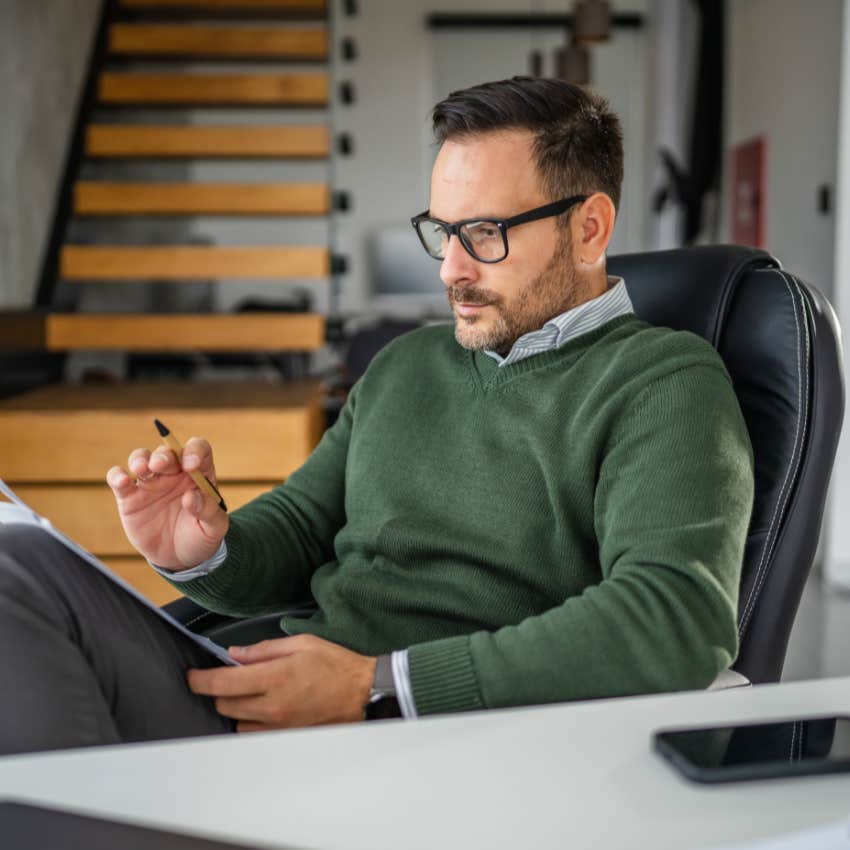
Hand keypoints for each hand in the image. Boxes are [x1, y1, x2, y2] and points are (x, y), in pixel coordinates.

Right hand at [106, 437, 228, 568]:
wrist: (179, 557)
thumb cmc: (201, 536)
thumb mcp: (214, 528)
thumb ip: (208, 511)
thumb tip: (192, 497)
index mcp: (198, 474)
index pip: (198, 449)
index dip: (195, 451)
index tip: (192, 465)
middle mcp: (173, 473)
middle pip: (167, 452)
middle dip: (163, 455)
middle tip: (160, 464)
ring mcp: (150, 483)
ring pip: (141, 458)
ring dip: (140, 459)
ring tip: (142, 469)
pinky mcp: (129, 497)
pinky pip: (119, 480)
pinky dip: (117, 476)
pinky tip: (122, 481)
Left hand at [187, 634, 376, 730]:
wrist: (362, 690)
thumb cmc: (335, 664)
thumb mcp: (300, 643)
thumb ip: (263, 649)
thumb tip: (235, 654)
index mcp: (274, 678)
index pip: (222, 683)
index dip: (200, 680)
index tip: (192, 676)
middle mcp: (272, 706)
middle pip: (225, 704)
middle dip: (220, 690)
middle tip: (231, 677)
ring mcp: (279, 725)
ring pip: (238, 721)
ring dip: (237, 706)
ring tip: (254, 692)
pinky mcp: (286, 737)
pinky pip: (255, 733)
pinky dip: (252, 721)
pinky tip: (265, 706)